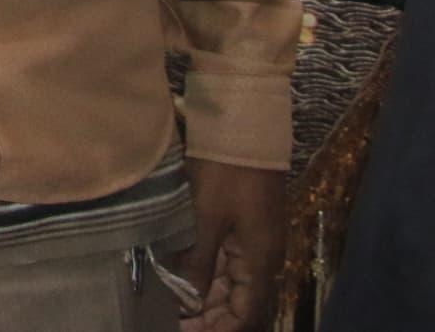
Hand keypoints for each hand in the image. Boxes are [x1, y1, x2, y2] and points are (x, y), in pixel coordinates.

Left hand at [177, 159, 284, 331]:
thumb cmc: (225, 171)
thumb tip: (189, 299)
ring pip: (230, 282)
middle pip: (238, 301)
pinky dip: (205, 273)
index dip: (219, 328)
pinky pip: (225, 260)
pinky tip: (180, 276)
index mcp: (260, 260)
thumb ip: (198, 260)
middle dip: (209, 316)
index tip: (187, 331)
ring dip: (205, 296)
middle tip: (174, 321)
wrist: (242, 124)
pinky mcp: (241, 223)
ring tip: (173, 305)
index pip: (245, 312)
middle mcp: (261, 255)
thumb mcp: (207, 217)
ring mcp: (252, 239)